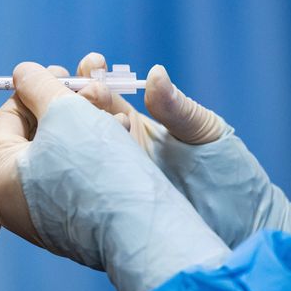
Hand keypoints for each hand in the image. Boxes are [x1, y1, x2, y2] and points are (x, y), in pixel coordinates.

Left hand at [0, 62, 229, 290]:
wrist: (141, 229)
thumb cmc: (96, 165)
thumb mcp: (64, 109)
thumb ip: (37, 84)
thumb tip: (22, 72)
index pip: (6, 117)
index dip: (34, 88)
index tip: (60, 74)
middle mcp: (10, 204)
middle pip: (31, 139)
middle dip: (62, 109)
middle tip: (87, 90)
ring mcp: (39, 221)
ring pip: (55, 158)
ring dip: (82, 129)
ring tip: (112, 116)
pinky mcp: (69, 230)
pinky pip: (72, 182)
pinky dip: (90, 158)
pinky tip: (117, 143)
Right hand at [78, 53, 290, 259]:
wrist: (235, 226)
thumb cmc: (226, 174)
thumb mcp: (203, 132)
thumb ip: (177, 107)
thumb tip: (155, 74)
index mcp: (132, 120)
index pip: (99, 90)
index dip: (89, 75)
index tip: (91, 64)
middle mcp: (110, 143)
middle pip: (72, 113)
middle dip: (65, 93)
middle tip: (67, 86)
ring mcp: (101, 170)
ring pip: (67, 142)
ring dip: (57, 125)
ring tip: (60, 115)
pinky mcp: (97, 196)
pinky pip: (72, 176)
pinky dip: (59, 162)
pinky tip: (55, 154)